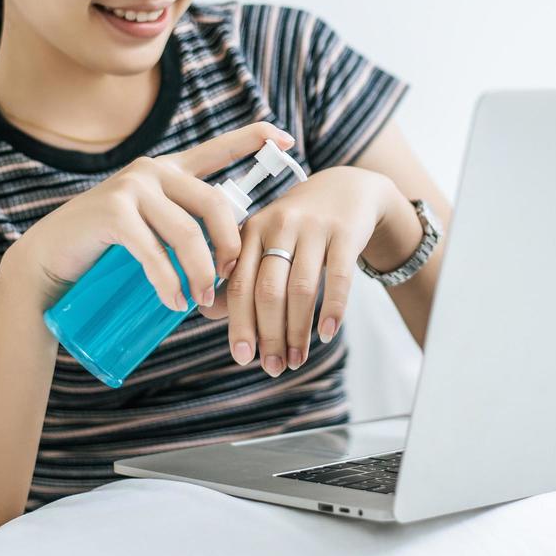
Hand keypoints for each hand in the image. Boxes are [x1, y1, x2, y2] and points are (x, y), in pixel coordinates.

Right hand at [7, 121, 297, 315]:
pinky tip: (176, 301)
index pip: (217, 149)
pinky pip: (154, 250)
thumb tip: (231, 268)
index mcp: (168, 172)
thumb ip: (185, 234)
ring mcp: (131, 189)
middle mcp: (152, 172)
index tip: (287, 139)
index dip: (253, 138)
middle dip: (230, 245)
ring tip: (201, 301)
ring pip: (187, 232)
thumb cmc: (106, 253)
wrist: (49, 265)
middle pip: (214, 203)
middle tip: (229, 279)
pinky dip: (169, 280)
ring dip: (201, 273)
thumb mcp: (152, 233)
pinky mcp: (112, 213)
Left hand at [200, 166, 392, 376]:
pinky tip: (326, 333)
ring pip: (300, 289)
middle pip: (268, 291)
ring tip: (297, 360)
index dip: (239, 324)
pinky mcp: (345, 232)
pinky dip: (332, 310)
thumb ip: (240, 272)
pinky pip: (337, 277)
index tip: (243, 358)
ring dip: (298, 331)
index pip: (238, 284)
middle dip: (269, 335)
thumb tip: (210, 313)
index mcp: (250, 230)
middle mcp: (278, 225)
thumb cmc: (297, 225)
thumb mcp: (264, 239)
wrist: (346, 188)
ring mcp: (313, 227)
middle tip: (273, 367)